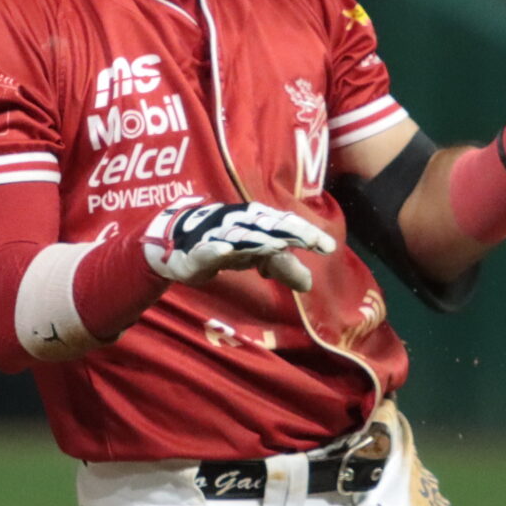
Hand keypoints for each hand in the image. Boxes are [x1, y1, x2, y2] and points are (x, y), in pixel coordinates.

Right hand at [143, 199, 336, 292]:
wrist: (176, 246)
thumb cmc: (223, 246)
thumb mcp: (256, 257)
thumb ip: (282, 267)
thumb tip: (309, 283)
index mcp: (255, 223)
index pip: (285, 225)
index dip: (306, 233)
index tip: (328, 247)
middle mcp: (238, 223)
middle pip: (267, 225)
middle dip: (289, 231)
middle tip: (311, 241)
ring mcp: (216, 236)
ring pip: (238, 235)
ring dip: (256, 238)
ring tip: (277, 244)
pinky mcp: (195, 252)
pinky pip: (204, 250)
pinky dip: (213, 248)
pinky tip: (223, 250)